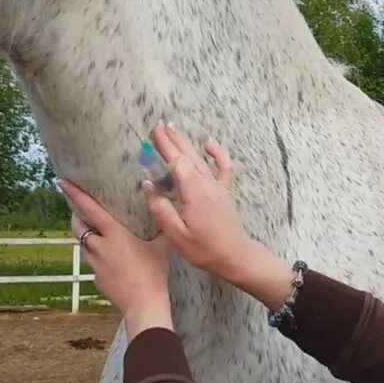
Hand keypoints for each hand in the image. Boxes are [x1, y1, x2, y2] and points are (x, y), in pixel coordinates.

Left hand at [60, 179, 172, 339]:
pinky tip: (113, 263)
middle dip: (77, 217)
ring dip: (88, 239)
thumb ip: (160, 228)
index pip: (90, 209)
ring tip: (99, 237)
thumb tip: (164, 212)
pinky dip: (99, 259)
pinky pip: (94, 264)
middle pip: (78, 227)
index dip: (76, 195)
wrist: (144, 304)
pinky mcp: (97, 279)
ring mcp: (96, 265)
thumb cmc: (154, 274)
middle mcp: (100, 247)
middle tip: (82, 212)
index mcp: (114, 234)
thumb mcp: (161, 246)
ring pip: (84, 246)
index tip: (63, 183)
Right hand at [141, 123, 251, 279]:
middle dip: (172, 140)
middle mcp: (207, 185)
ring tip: (173, 129)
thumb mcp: (175, 234)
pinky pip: (223, 168)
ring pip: (200, 159)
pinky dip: (218, 154)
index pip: (176, 163)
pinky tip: (209, 143)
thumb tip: (148, 185)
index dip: (164, 148)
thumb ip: (161, 209)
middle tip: (158, 126)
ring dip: (186, 143)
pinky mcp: (224, 193)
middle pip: (187, 156)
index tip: (153, 134)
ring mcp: (217, 187)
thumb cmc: (204, 249)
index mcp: (193, 192)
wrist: (235, 256)